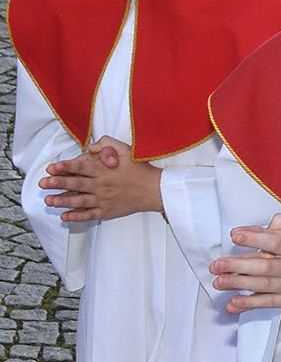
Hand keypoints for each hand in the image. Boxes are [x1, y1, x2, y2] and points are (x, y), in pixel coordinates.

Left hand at [40, 138, 162, 223]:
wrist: (156, 190)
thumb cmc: (141, 169)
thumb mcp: (127, 150)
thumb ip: (108, 145)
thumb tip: (91, 148)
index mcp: (105, 170)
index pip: (81, 167)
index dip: (65, 167)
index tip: (51, 168)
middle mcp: (102, 185)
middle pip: (76, 184)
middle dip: (57, 183)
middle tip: (43, 183)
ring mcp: (104, 199)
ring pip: (79, 201)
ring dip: (62, 201)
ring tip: (48, 200)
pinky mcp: (107, 211)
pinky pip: (88, 215)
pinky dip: (76, 216)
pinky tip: (64, 216)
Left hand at [212, 200, 280, 313]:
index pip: (275, 241)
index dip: (254, 238)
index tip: (236, 235)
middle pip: (262, 266)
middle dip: (237, 265)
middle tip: (216, 264)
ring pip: (261, 284)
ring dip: (238, 283)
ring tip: (218, 281)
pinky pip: (267, 302)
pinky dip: (250, 303)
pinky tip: (233, 303)